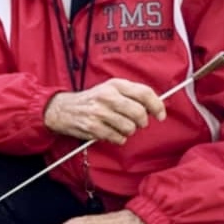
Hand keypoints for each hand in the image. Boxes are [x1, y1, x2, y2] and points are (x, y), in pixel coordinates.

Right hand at [43, 79, 166, 144]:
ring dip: (128, 132)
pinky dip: (118, 139)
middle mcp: (107, 96)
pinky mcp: (93, 127)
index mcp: (115, 85)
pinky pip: (117, 138)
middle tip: (137, 123)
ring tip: (120, 127)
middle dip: (142, 122)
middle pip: (139, 113)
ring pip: (129, 128)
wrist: (62, 109)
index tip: (161, 115)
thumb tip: (155, 107)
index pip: (144, 93)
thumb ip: (131, 95)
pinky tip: (111, 133)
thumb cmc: (92, 100)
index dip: (157, 105)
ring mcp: (99, 112)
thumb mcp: (110, 89)